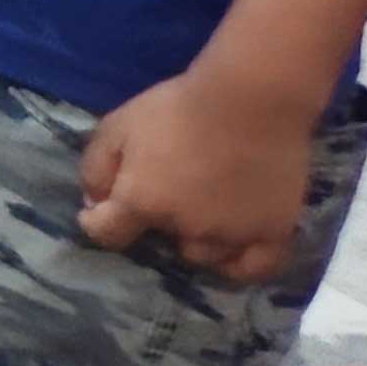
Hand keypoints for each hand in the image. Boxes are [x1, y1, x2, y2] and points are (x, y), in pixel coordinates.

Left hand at [78, 66, 331, 281]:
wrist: (251, 98)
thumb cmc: (179, 106)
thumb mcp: (117, 125)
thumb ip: (95, 168)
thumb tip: (92, 203)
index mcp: (142, 202)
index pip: (107, 234)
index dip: (99, 221)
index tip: (103, 209)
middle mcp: (185, 227)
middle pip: (161, 241)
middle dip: (157, 221)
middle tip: (170, 190)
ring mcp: (232, 234)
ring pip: (204, 254)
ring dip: (197, 238)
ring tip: (205, 209)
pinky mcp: (273, 231)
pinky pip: (255, 267)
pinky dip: (240, 263)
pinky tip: (234, 247)